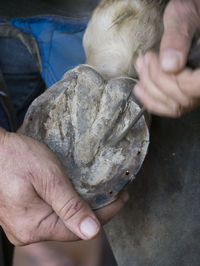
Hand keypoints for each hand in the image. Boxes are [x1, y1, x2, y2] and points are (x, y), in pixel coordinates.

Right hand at [0, 128, 127, 245]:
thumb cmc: (16, 157)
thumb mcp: (48, 178)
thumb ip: (69, 206)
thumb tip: (92, 232)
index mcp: (33, 226)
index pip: (79, 229)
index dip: (105, 214)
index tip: (121, 198)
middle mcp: (26, 231)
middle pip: (70, 227)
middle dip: (95, 211)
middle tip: (113, 194)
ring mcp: (22, 223)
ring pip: (61, 221)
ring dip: (81, 207)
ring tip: (98, 193)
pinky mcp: (21, 213)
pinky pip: (50, 214)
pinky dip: (66, 205)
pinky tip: (76, 193)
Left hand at [134, 0, 199, 116]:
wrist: (192, 16)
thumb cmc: (192, 10)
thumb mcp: (184, 17)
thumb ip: (177, 39)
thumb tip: (170, 65)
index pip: (196, 85)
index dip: (171, 78)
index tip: (153, 58)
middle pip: (182, 99)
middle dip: (156, 81)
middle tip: (144, 61)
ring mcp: (197, 91)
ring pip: (175, 107)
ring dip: (150, 90)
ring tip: (140, 70)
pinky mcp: (186, 93)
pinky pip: (171, 107)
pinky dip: (153, 101)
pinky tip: (140, 89)